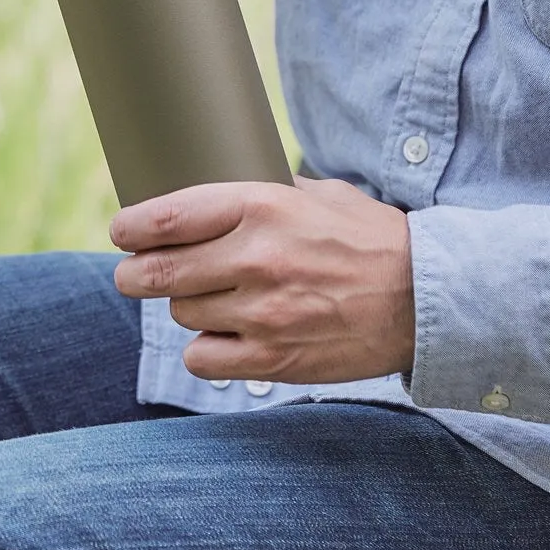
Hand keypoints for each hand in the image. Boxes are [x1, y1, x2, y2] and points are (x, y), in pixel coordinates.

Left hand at [111, 177, 415, 384]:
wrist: (428, 298)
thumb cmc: (368, 238)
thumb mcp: (314, 193)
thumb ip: (260, 192)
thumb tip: (206, 191)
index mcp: (260, 207)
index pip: (167, 217)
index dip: (130, 226)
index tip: (121, 231)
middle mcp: (255, 259)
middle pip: (159, 272)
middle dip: (133, 273)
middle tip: (131, 273)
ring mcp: (263, 313)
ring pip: (181, 313)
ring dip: (183, 306)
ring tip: (206, 297)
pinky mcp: (275, 358)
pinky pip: (203, 358)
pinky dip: (205, 348)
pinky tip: (222, 334)